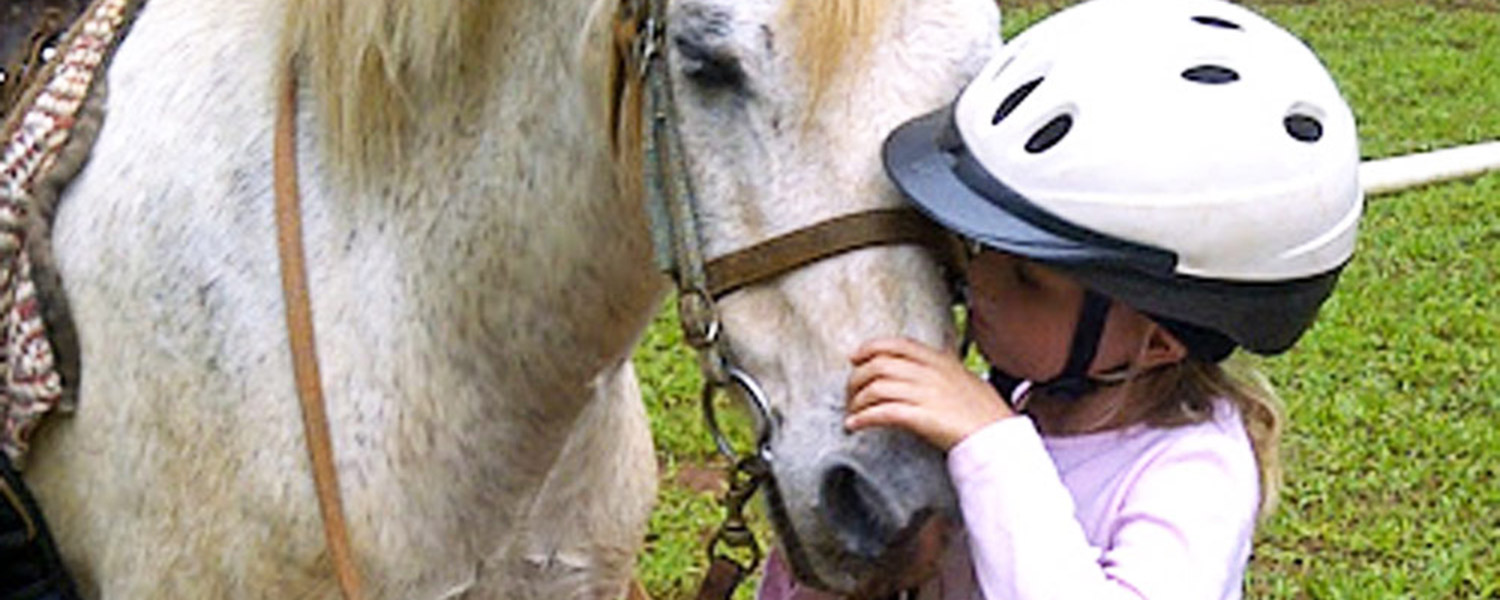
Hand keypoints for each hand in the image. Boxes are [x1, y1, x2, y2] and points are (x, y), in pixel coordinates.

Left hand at [845, 337, 1014, 449]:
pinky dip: (863, 418)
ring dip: (857, 401)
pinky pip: (883, 413)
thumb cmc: (984, 412)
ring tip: (852, 413)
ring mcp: (926, 394)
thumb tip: (928, 363)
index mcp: (940, 360)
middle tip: (851, 393)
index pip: (897, 344)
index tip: (855, 357)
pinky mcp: (922, 418)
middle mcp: (930, 373)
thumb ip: (945, 367)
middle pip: (879, 365)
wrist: (999, 437)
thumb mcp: (965, 378)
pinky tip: (854, 426)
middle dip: (857, 378)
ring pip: (877, 388)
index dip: (871, 347)